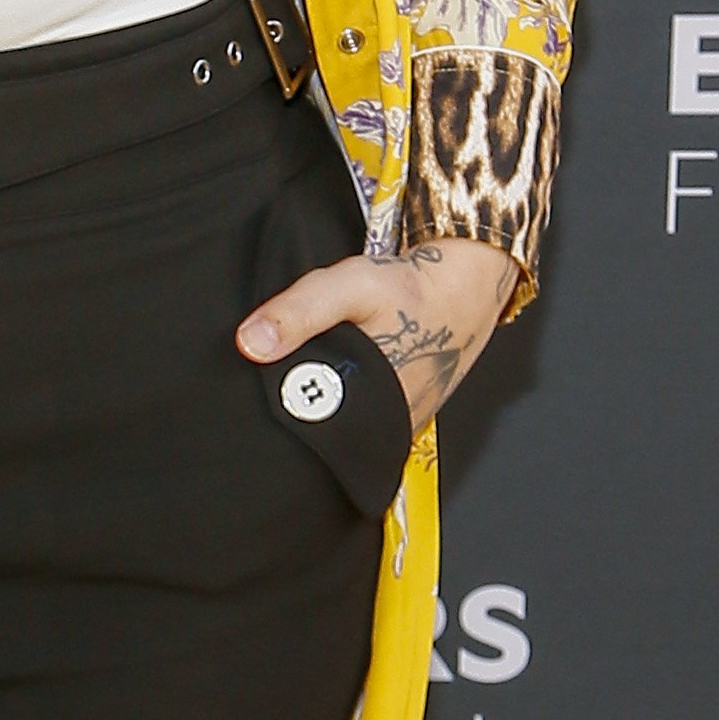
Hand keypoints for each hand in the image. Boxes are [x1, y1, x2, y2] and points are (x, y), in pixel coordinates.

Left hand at [238, 236, 515, 431]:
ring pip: (350, 429)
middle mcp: (393, 425)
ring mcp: (404, 424)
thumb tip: (251, 343)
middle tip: (293, 380)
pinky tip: (343, 378)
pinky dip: (352, 403)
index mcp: (374, 406)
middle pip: (329, 436)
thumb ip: (299, 313)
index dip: (282, 419)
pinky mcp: (411, 415)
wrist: (468, 282)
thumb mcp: (350, 288)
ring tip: (317, 377)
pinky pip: (370, 420)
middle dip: (303, 415)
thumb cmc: (414, 286)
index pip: (310, 437)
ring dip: (327, 409)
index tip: (266, 396)